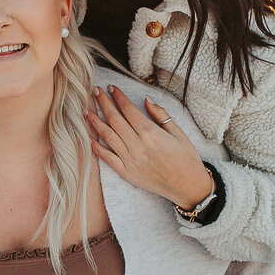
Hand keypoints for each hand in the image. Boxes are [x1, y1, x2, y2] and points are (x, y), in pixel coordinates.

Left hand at [86, 85, 213, 209]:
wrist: (188, 187)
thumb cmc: (186, 158)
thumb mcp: (178, 132)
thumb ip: (160, 114)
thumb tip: (146, 99)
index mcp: (151, 133)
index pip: (128, 110)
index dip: (118, 97)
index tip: (111, 88)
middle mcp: (137, 146)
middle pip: (115, 120)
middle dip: (103, 103)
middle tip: (95, 92)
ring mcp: (130, 160)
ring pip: (107, 136)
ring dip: (95, 122)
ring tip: (87, 111)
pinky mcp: (126, 173)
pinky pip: (107, 158)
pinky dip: (97, 147)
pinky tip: (90, 137)